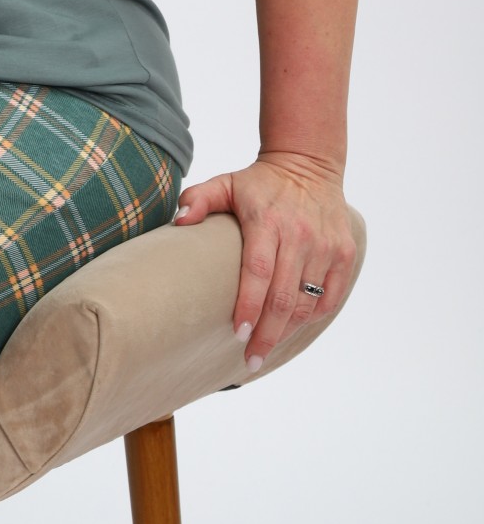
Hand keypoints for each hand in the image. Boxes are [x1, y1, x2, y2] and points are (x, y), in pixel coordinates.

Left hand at [172, 152, 357, 369]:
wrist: (308, 164)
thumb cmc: (259, 182)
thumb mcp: (226, 183)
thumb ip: (199, 199)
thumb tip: (179, 222)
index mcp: (268, 222)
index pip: (259, 272)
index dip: (250, 305)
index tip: (239, 333)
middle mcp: (300, 236)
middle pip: (284, 297)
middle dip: (267, 334)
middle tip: (251, 360)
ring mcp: (326, 246)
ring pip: (308, 302)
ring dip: (287, 330)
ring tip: (267, 348)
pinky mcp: (344, 252)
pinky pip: (331, 296)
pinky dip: (312, 316)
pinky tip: (293, 328)